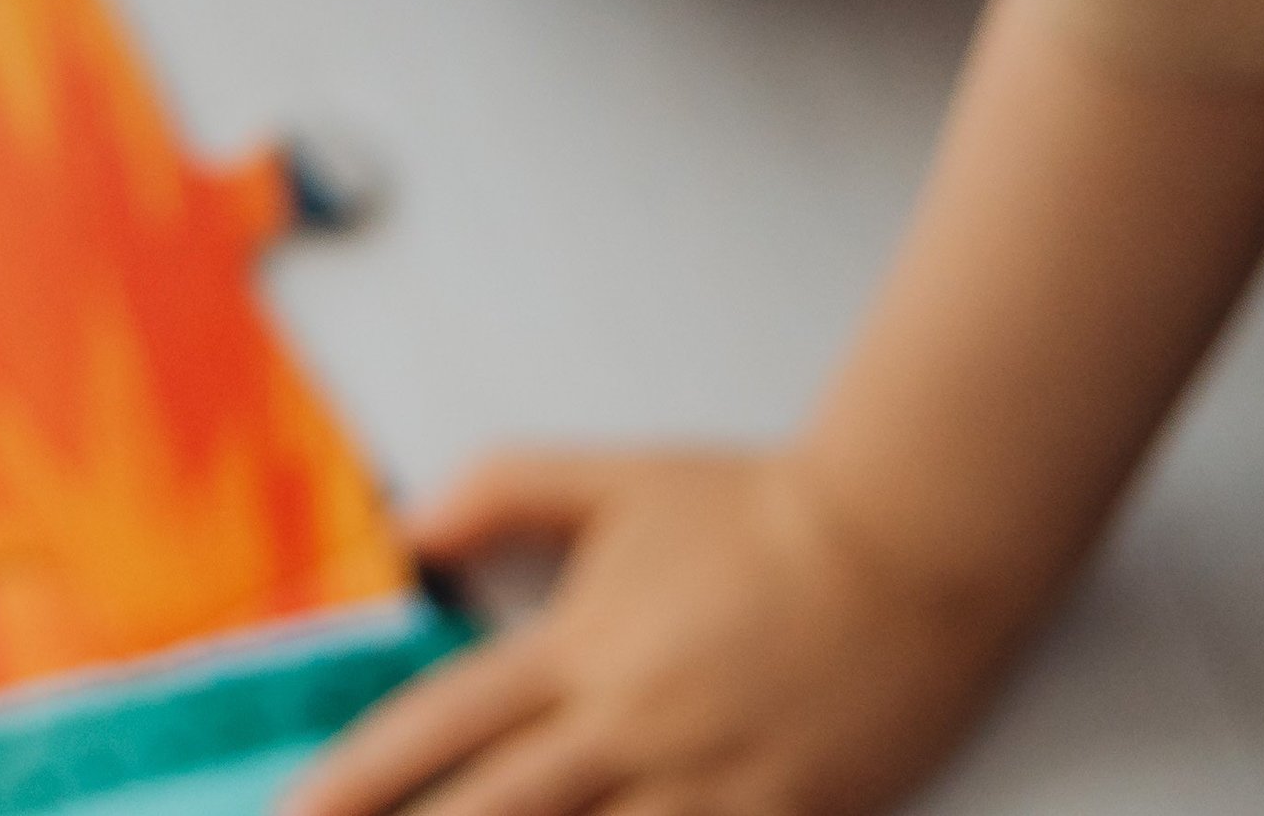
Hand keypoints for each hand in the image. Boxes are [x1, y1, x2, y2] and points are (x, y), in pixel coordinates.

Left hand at [292, 447, 1007, 815]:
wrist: (907, 541)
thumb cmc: (757, 511)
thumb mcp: (617, 480)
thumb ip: (503, 491)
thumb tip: (407, 528)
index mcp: (578, 645)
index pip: (439, 727)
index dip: (356, 782)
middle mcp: (628, 724)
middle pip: (493, 815)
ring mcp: (707, 782)